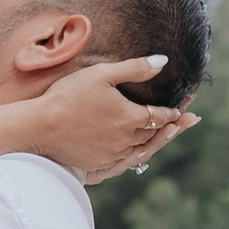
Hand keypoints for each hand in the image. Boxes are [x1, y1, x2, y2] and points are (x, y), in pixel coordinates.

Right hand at [20, 55, 195, 185]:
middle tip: (190, 121)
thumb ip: (135, 68)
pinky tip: (140, 154)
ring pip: (143, 151)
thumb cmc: (68, 96)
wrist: (38, 128)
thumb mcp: (102, 74)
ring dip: (159, 142)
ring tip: (169, 136)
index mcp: (130, 118)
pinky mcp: (97, 166)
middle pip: (155, 134)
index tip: (186, 104)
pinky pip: (125, 164)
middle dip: (174, 126)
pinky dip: (138, 157)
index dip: (174, 109)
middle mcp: (126, 141)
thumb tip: (163, 62)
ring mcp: (112, 156)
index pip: (160, 115)